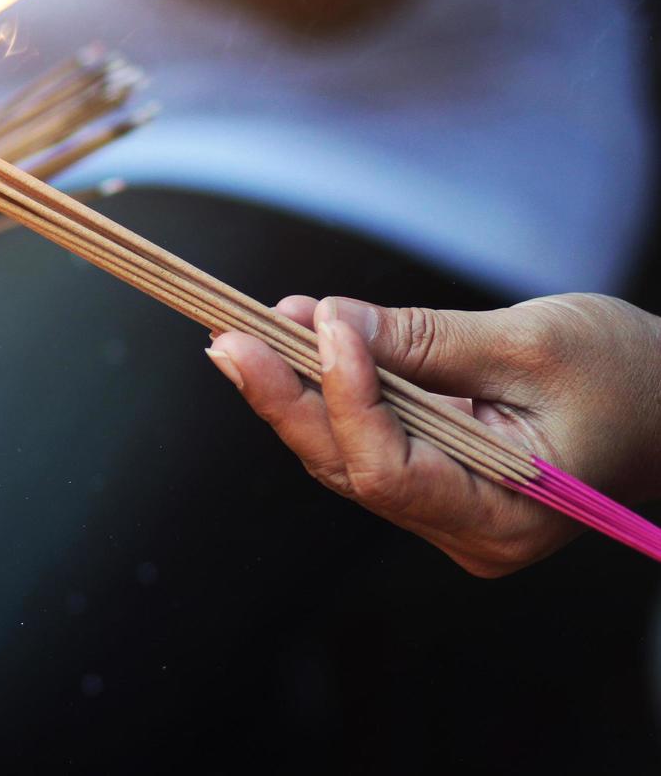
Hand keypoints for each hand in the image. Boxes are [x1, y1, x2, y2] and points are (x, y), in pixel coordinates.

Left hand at [207, 293, 660, 574]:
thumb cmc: (626, 374)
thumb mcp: (533, 345)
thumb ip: (426, 340)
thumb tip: (331, 320)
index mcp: (504, 517)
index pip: (390, 470)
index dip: (344, 395)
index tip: (320, 320)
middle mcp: (463, 530)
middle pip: (347, 467)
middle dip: (284, 398)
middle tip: (228, 336)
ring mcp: (443, 510)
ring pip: (343, 456)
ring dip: (290, 391)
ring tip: (239, 332)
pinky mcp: (431, 479)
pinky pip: (361, 441)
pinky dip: (323, 392)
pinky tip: (285, 344)